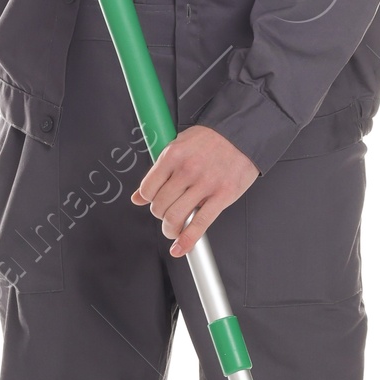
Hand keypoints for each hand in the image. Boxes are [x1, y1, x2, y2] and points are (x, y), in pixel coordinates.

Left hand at [132, 126, 257, 255]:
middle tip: (167, 215)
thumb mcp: (178, 145)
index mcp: (173, 155)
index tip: (155, 202)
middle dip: (160, 216)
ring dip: (170, 229)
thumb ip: (158, 171)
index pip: (148, 189)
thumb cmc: (211, 138)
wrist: (242, 132)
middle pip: (160, 206)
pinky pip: (200, 224)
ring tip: (173, 229)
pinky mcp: (222, 195)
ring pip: (175, 217)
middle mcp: (187, 170)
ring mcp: (205, 184)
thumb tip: (137, 197)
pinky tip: (180, 248)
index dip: (149, 200)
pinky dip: (187, 240)